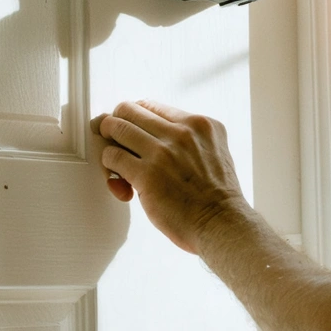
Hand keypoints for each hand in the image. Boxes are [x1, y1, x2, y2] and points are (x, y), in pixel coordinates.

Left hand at [98, 100, 244, 254]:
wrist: (222, 224)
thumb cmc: (218, 197)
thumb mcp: (216, 151)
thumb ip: (191, 139)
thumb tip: (156, 138)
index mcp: (200, 124)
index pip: (151, 106)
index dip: (135, 117)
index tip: (130, 129)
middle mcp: (182, 132)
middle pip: (130, 110)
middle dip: (116, 122)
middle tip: (112, 136)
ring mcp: (163, 152)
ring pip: (117, 127)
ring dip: (108, 141)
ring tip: (112, 157)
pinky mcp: (147, 174)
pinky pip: (112, 156)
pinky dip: (109, 164)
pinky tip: (118, 178)